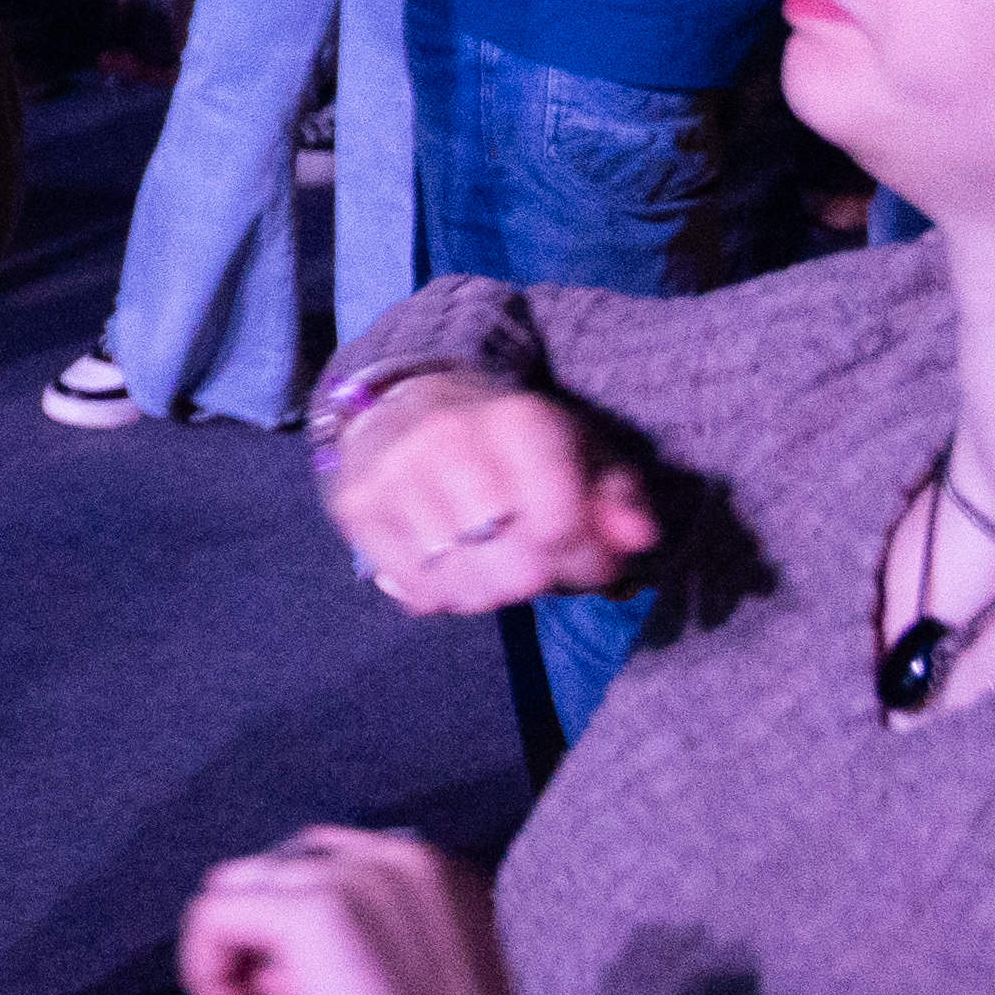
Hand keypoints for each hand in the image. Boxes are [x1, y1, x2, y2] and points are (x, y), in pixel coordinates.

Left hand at [176, 827, 529, 994]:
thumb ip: (369, 961)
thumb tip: (286, 968)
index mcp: (443, 881)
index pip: (333, 867)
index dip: (300, 933)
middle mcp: (406, 864)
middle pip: (281, 869)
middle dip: (261, 935)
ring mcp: (360, 879)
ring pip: (239, 887)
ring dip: (231, 957)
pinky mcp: (315, 911)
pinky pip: (213, 914)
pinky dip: (206, 974)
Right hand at [312, 373, 656, 610]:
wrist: (405, 401)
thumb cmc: (511, 441)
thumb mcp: (579, 452)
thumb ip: (618, 497)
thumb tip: (639, 540)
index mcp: (518, 420)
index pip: (561, 528)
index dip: (586, 561)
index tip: (585, 558)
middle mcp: (448, 441)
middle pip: (514, 568)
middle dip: (537, 580)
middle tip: (535, 565)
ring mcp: (394, 475)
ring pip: (462, 586)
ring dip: (489, 592)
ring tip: (492, 565)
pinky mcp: (356, 506)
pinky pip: (413, 590)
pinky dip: (442, 594)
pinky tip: (449, 565)